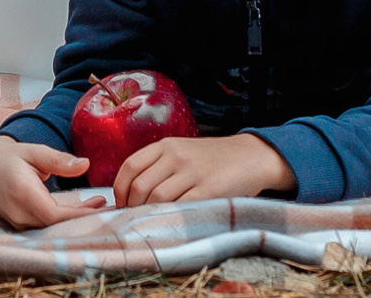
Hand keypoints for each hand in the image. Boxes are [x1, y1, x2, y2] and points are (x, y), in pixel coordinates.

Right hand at [0, 137, 105, 229]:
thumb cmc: (11, 157)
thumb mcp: (34, 151)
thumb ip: (58, 160)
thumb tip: (86, 164)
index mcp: (23, 193)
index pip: (55, 215)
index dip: (80, 215)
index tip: (103, 206)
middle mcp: (19, 213)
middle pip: (57, 227)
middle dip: (85, 220)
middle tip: (112, 208)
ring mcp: (17, 223)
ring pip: (52, 230)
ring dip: (76, 221)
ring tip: (100, 205)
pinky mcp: (20, 227)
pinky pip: (46, 229)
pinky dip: (65, 221)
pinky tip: (83, 211)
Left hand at [112, 134, 293, 206]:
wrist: (251, 156)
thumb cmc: (212, 159)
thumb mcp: (182, 152)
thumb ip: (159, 167)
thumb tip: (130, 195)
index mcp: (166, 145)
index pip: (130, 166)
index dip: (120, 189)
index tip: (120, 205)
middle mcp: (176, 156)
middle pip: (140, 185)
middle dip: (132, 207)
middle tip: (135, 220)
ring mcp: (193, 172)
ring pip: (157, 197)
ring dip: (149, 215)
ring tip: (150, 224)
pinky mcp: (209, 190)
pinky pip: (181, 207)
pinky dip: (170, 218)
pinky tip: (170, 224)